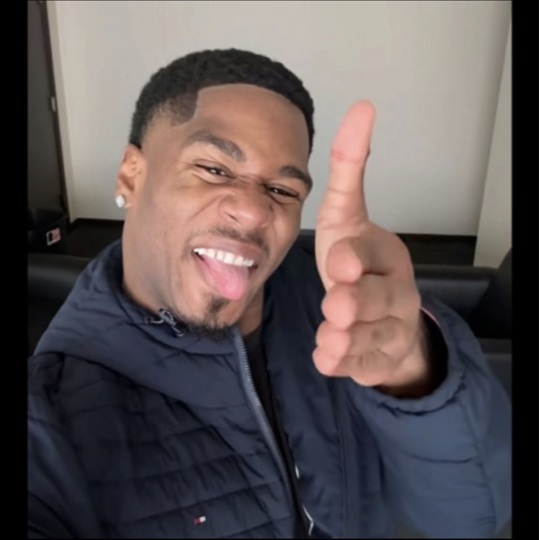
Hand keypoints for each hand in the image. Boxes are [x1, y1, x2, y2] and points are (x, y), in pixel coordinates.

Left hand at [314, 102, 431, 391]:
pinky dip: (348, 363)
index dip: (356, 257)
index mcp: (382, 251)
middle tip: (339, 305)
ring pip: (376, 333)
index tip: (341, 263)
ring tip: (330, 338)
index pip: (370, 251)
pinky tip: (328, 359)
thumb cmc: (356, 260)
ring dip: (351, 337)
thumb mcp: (347, 215)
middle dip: (359, 300)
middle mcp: (394, 287)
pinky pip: (367, 361)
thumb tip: (363, 107)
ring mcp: (392, 324)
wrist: (379, 311)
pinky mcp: (381, 353)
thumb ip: (351, 169)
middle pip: (380, 296)